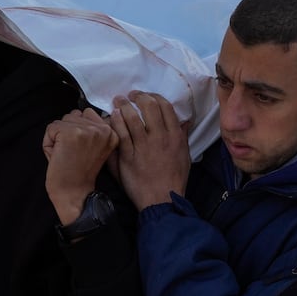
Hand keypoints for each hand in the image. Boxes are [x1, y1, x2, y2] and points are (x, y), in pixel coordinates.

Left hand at [43, 109, 119, 224]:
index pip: (87, 114)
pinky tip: (58, 156)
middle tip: (73, 154)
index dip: (78, 131)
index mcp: (112, 132)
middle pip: (74, 115)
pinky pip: (51, 128)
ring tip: (66, 154)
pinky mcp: (71, 133)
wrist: (74, 193)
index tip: (81, 150)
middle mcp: (103, 128)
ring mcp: (87, 130)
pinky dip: (49, 142)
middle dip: (68, 132)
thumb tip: (78, 113)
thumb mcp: (95, 147)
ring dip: (58, 136)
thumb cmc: (80, 173)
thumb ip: (92, 129)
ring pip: (62, 121)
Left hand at [109, 92, 190, 209]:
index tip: (145, 96)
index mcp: (175, 136)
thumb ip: (183, 136)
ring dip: (123, 106)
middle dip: (138, 97)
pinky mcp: (128, 157)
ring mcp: (143, 147)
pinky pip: (120, 133)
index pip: (165, 106)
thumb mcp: (185, 156)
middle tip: (130, 96)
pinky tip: (112, 117)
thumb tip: (184, 120)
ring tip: (118, 101)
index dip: (153, 96)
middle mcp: (160, 138)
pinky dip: (115, 122)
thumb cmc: (174, 179)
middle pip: (149, 107)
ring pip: (132, 117)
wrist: (161, 200)